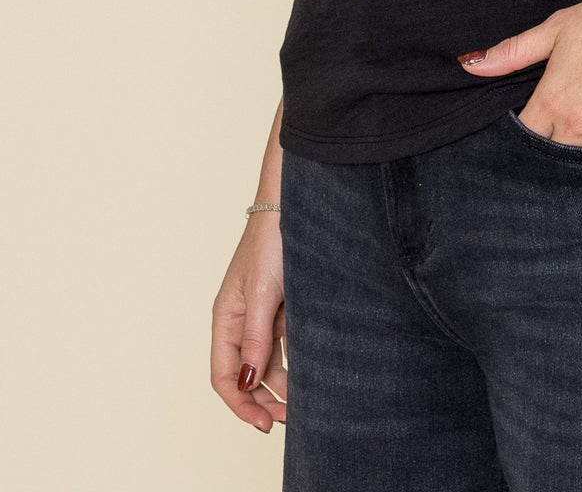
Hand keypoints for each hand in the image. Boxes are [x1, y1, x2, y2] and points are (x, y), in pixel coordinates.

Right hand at [211, 214, 287, 431]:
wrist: (295, 205)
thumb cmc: (272, 241)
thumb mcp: (263, 292)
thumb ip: (256, 338)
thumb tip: (249, 383)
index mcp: (226, 318)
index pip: (223, 376)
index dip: (240, 404)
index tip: (264, 424)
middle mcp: (241, 321)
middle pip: (245, 375)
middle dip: (263, 401)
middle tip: (289, 419)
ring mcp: (263, 315)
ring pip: (267, 364)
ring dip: (281, 386)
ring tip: (304, 403)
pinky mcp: (284, 307)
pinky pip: (284, 345)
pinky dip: (294, 363)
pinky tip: (309, 374)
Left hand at [455, 0, 581, 146]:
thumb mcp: (557, 28)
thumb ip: (512, 52)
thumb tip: (470, 65)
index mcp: (552, 102)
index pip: (522, 137)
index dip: (519, 132)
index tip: (524, 122)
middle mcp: (578, 128)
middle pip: (549, 155)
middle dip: (546, 145)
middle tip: (551, 127)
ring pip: (580, 162)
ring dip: (574, 151)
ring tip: (578, 129)